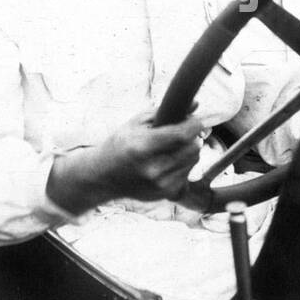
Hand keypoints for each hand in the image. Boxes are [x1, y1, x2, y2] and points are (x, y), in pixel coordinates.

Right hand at [46, 110, 204, 215]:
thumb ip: (164, 112)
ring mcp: (160, 184)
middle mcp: (153, 168)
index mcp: (143, 146)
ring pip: (193, 161)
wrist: (104, 177)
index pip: (182, 134)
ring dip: (188, 152)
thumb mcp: (136, 123)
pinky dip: (182, 166)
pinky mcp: (165, 194)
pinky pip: (187, 175)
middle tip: (182, 133)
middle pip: (193, 148)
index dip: (194, 124)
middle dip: (192, 137)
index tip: (196, 120)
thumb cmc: (120, 145)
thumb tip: (195, 105)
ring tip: (171, 149)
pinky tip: (167, 164)